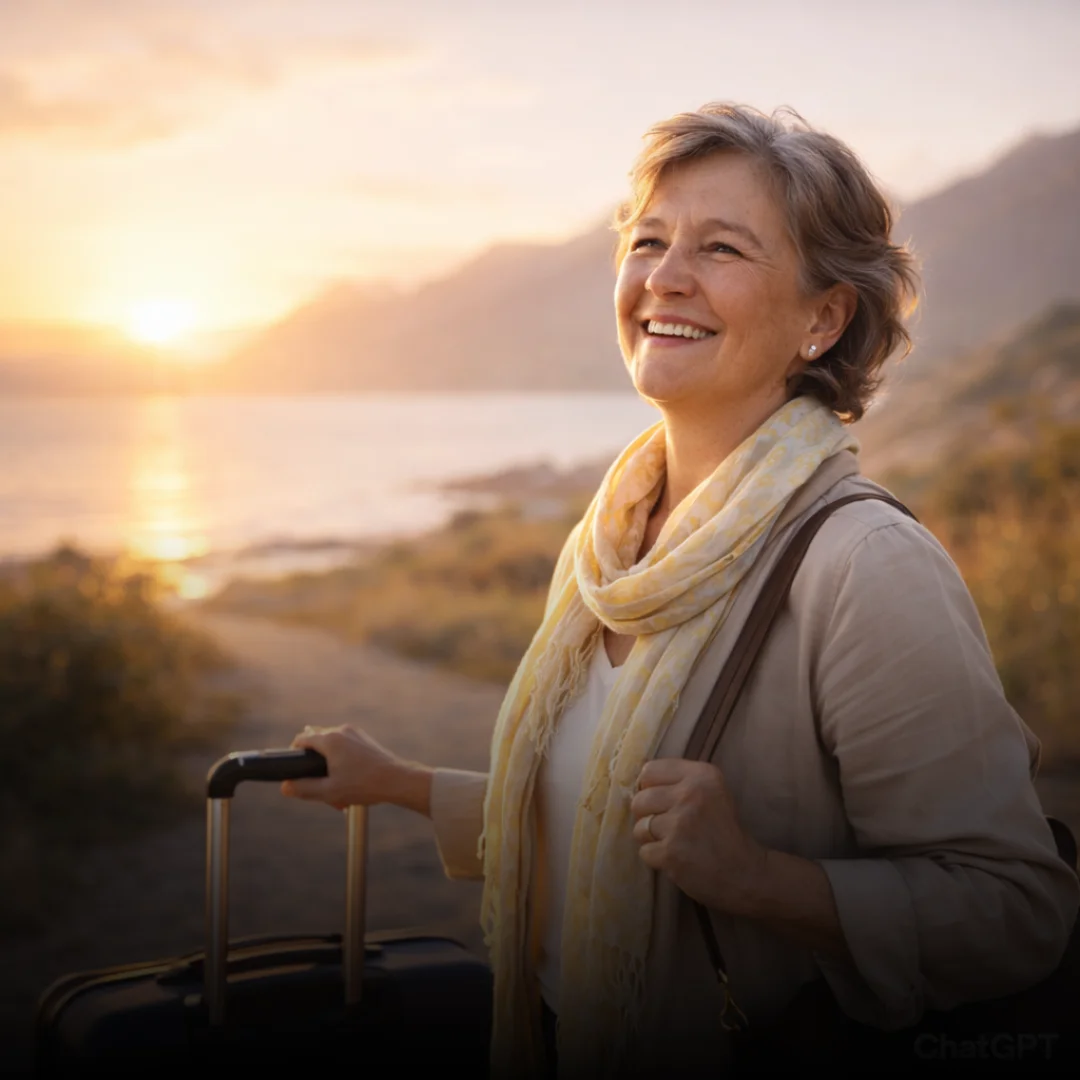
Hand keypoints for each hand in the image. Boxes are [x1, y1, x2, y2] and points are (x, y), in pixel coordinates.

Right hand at [280, 725, 431, 814]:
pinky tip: (350, 786)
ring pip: (333, 749)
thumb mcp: (329, 791)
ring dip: (330, 769)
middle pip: (317, 744)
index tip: (294, 770)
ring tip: (338, 793)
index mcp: (330, 739)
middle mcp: (342, 731)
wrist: (397, 780)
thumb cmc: (364, 785)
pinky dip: (343, 765)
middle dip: (315, 767)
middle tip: (320, 789)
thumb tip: (285, 787)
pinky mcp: (365, 740)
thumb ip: (304, 788)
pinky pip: (346, 749)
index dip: (293, 754)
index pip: (301, 739)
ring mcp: (356, 734)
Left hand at [630, 758, 768, 916]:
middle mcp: (691, 794)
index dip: (650, 789)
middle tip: (670, 827)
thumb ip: (679, 782)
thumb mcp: (712, 792)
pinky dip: (657, 858)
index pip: (649, 771)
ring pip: (639, 827)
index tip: (664, 802)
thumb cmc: (724, 831)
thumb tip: (637, 784)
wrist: (746, 873)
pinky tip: (677, 858)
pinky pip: (644, 851)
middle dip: (648, 816)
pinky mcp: (671, 853)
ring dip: (653, 839)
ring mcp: (680, 824)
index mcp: (702, 775)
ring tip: (677, 844)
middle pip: (640, 800)